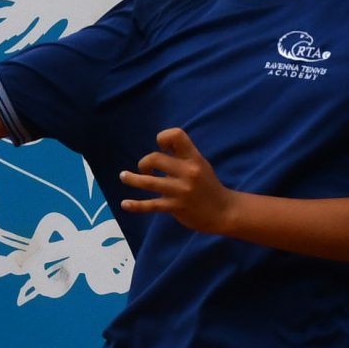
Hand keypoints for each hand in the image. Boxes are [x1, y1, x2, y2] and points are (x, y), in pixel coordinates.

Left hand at [119, 128, 233, 233]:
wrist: (224, 211)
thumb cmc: (208, 186)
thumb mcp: (200, 165)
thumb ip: (182, 155)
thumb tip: (161, 143)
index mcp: (194, 158)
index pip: (175, 136)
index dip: (162, 138)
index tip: (160, 147)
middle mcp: (187, 172)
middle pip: (155, 158)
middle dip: (144, 163)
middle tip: (146, 171)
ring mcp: (181, 190)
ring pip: (148, 182)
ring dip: (132, 178)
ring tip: (123, 176)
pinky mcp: (175, 207)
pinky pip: (151, 205)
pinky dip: (135, 205)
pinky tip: (125, 204)